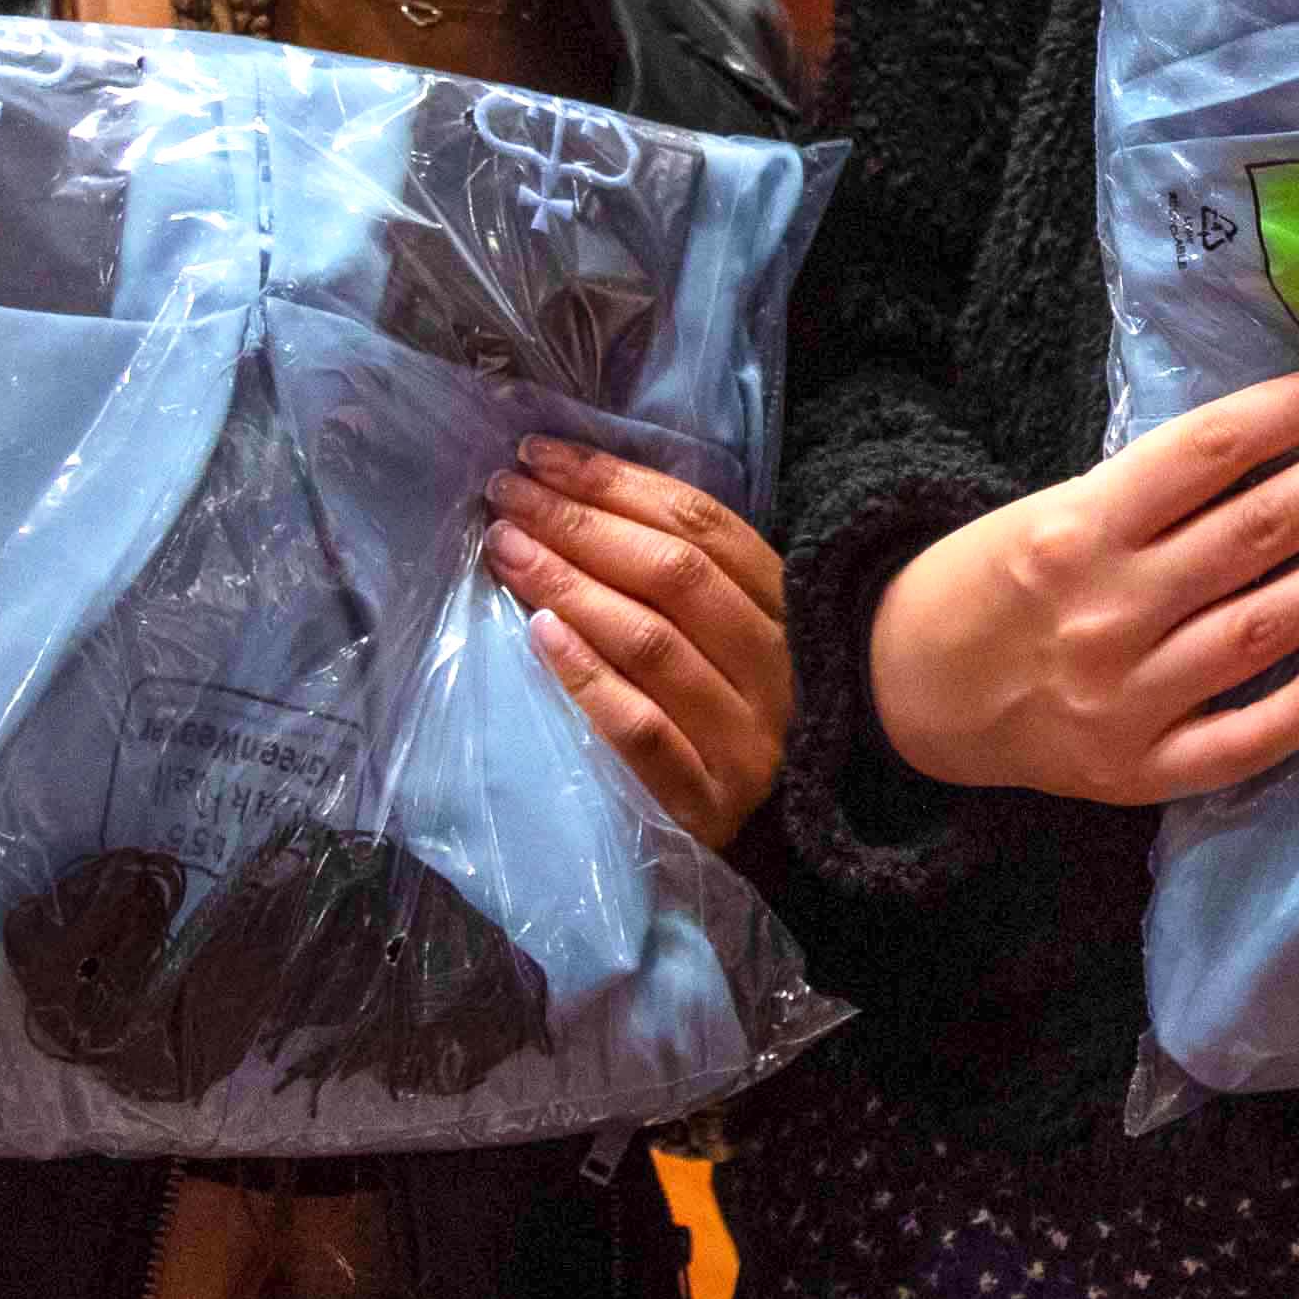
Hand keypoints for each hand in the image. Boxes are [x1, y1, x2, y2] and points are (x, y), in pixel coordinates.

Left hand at [483, 440, 789, 851]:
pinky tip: (539, 635)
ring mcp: (746, 734)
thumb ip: (690, 580)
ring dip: (570, 586)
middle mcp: (776, 663)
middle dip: (579, 524)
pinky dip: (587, 677)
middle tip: (506, 497)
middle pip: (673, 574)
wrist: (793, 843)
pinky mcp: (708, 799)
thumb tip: (578, 501)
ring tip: (506, 550)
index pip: (701, 525)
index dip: (617, 483)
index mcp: (787, 608)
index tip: (540, 455)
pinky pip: (640, 729)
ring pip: (652, 643)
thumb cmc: (747, 717)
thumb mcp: (744, 636)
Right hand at [866, 362, 1298, 807]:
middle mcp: (1110, 606)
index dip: (1298, 408)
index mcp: (1082, 525)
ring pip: (1266, 626)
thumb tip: (1286, 444)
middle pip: (1259, 530)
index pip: (1213, 450)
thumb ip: (1157, 492)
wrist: (905, 693)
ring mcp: (1127, 695)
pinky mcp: (1136, 770)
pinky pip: (1242, 739)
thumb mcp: (1056, 507)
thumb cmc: (995, 581)